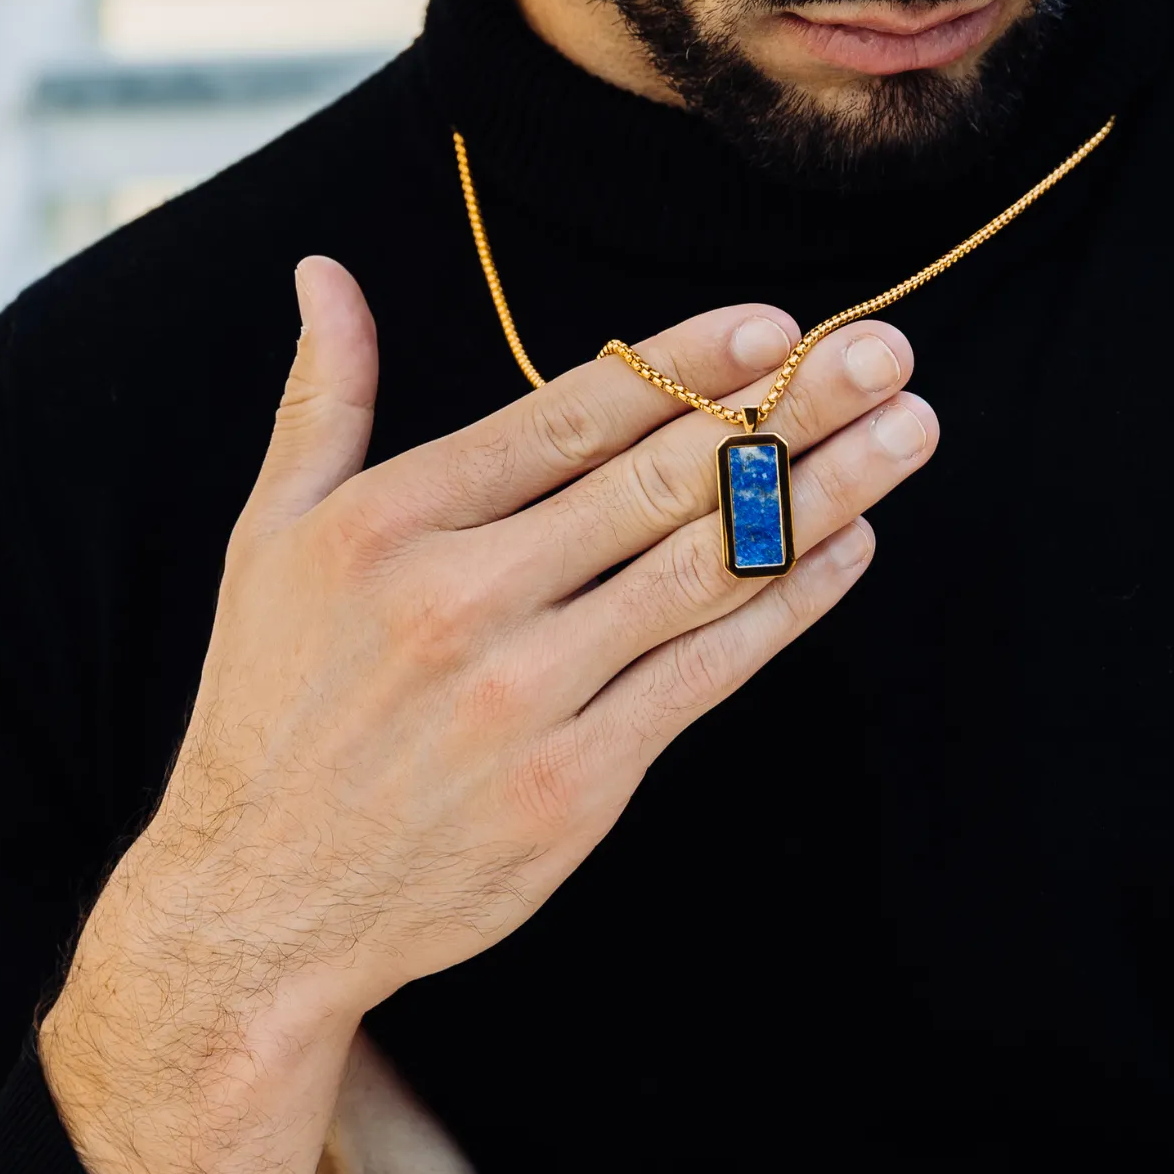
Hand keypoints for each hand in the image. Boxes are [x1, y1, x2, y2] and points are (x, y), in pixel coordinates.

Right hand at [41, 258, 936, 1173]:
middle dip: (790, 407)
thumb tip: (325, 273)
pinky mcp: (579, 780)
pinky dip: (787, 608)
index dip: (686, 364)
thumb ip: (322, 401)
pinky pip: (708, 675)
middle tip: (888, 352)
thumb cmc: (270, 705)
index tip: (778, 320)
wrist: (265, 899)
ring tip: (908, 432)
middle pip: (661, 481)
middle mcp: (467, 599)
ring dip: (820, 492)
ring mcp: (530, 694)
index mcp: (396, 523)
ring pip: (705, 570)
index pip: (570, 418)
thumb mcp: (269, 539)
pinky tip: (850, 548)